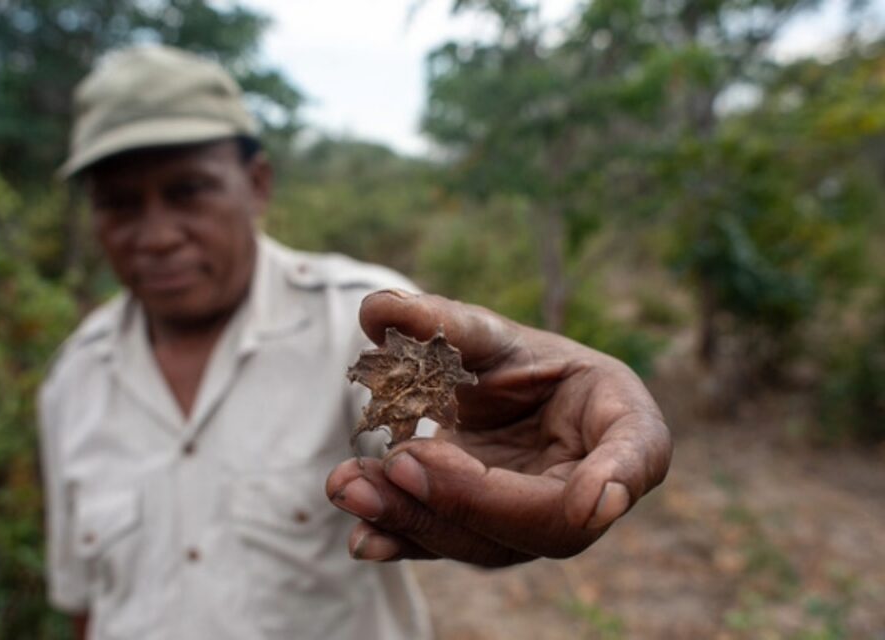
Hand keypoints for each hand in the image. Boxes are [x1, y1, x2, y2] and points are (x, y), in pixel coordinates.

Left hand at [326, 290, 671, 564]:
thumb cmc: (526, 362)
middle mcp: (588, 495)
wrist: (511, 405)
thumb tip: (377, 307)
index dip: (613, 480)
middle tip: (401, 460)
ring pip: (482, 542)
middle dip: (465, 498)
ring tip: (351, 485)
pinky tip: (362, 540)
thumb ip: (450, 324)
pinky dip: (402, 543)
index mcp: (627, 432)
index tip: (591, 500)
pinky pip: (446, 548)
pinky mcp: (482, 538)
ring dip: (414, 518)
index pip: (628, 463)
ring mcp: (532, 526)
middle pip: (539, 522)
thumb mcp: (502, 336)